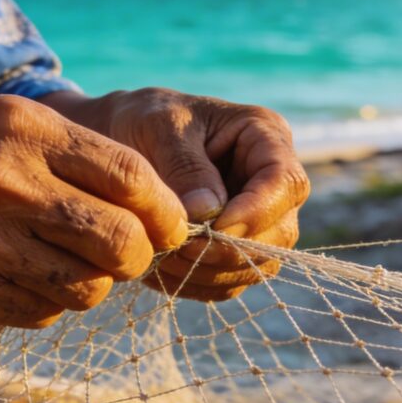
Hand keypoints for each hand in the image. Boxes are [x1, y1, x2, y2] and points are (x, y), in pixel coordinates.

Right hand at [0, 94, 187, 326]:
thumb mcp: (0, 116)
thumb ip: (73, 153)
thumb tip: (150, 206)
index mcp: (23, 131)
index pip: (131, 180)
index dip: (167, 211)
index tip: (174, 223)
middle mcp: (5, 186)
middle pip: (120, 243)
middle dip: (141, 254)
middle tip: (132, 250)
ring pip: (86, 288)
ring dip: (95, 281)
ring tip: (74, 259)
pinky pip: (41, 312)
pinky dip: (50, 300)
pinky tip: (29, 273)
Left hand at [94, 88, 308, 300]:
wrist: (116, 139)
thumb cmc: (142, 120)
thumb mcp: (158, 126)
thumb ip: (185, 166)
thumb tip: (208, 214)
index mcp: (265, 136)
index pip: (285, 183)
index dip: (255, 213)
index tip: (211, 228)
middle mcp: (271, 182)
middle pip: (280, 233)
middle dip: (228, 250)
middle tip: (177, 248)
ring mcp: (256, 220)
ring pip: (257, 265)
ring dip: (209, 271)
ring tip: (160, 257)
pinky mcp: (233, 250)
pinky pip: (229, 282)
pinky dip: (195, 283)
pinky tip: (160, 267)